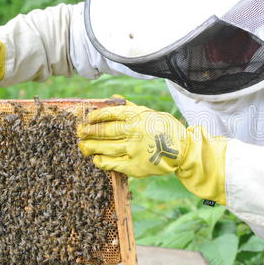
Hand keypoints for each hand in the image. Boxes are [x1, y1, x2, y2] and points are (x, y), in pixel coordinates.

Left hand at [77, 103, 227, 203]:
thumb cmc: (166, 129)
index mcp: (138, 116)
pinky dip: (102, 161)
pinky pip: (113, 164)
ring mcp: (134, 149)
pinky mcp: (136, 166)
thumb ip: (130, 107)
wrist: (183, 150)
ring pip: (106, 148)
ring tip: (83, 146)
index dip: (96, 116)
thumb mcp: (150, 113)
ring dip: (91, 146)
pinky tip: (96, 159)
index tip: (88, 118)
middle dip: (89, 131)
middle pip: (105, 131)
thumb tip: (112, 98)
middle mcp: (135, 132)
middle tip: (80, 131)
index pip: (111, 113)